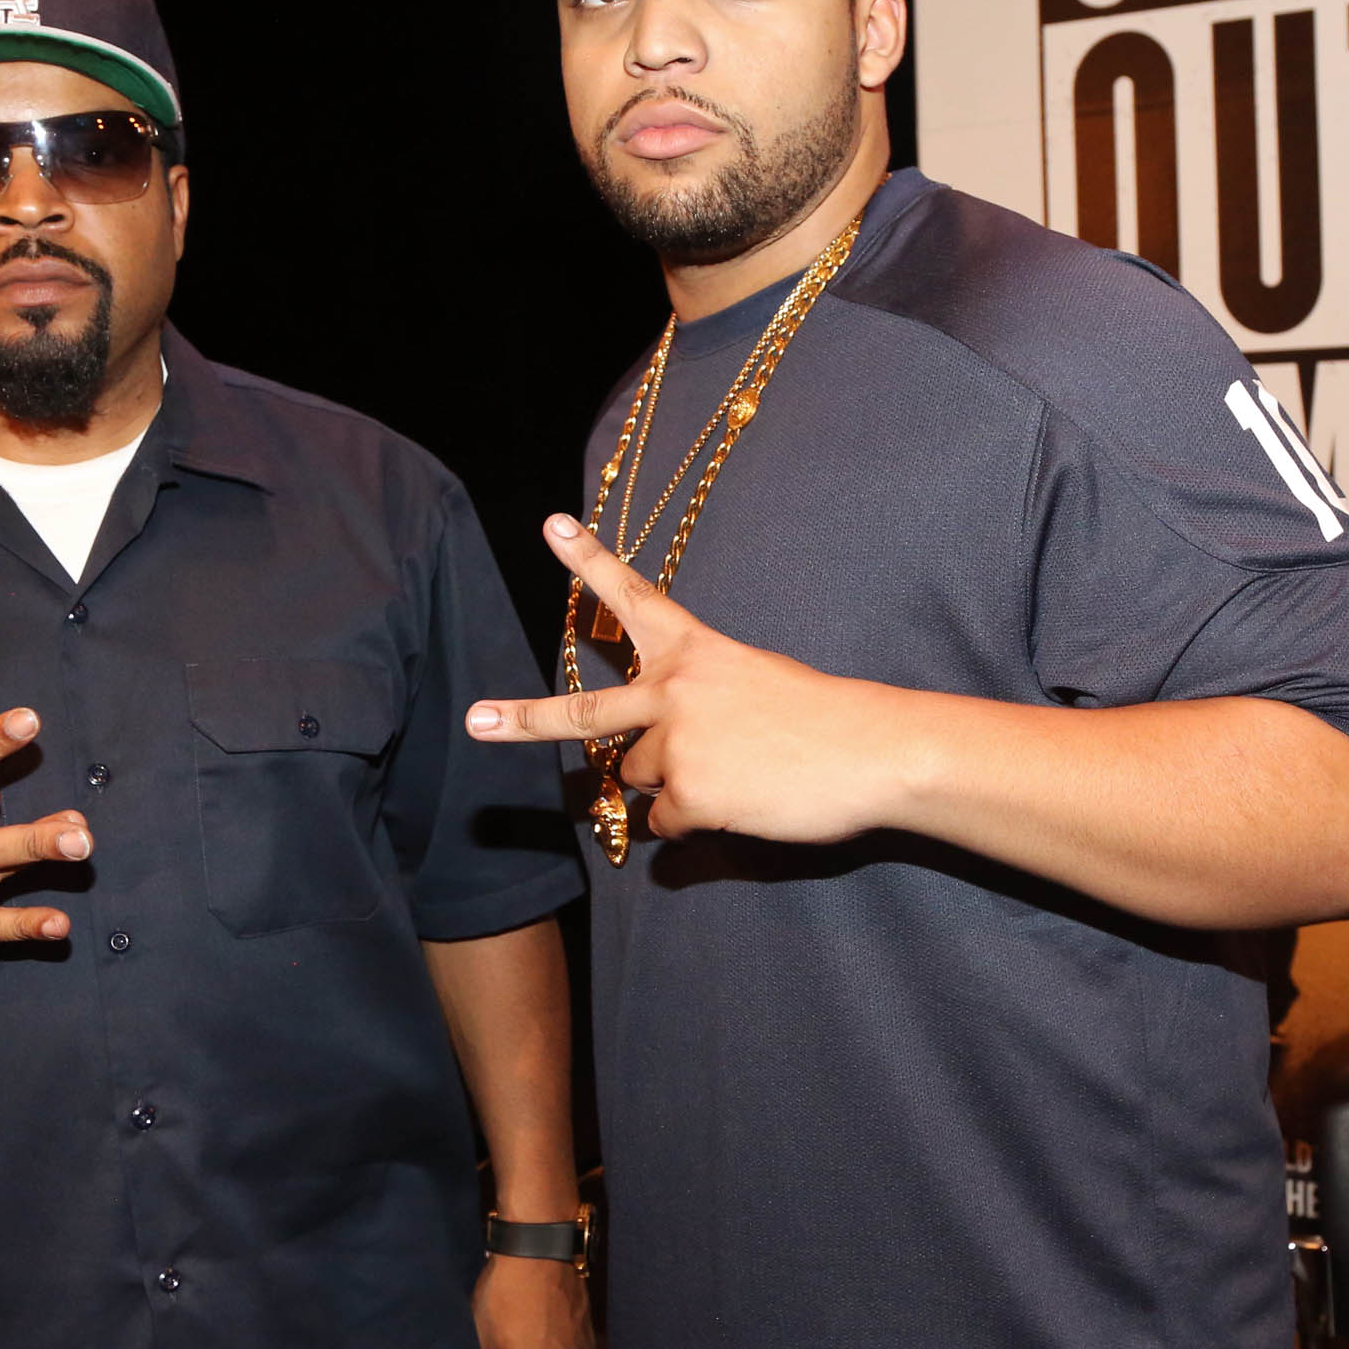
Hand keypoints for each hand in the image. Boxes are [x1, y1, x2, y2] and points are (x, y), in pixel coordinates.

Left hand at [465, 517, 903, 845]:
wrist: (872, 749)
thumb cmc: (823, 716)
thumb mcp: (755, 680)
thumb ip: (697, 704)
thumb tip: (655, 763)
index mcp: (694, 650)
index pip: (632, 596)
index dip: (587, 561)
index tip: (551, 524)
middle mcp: (673, 689)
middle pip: (586, 712)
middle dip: (524, 719)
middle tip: (476, 720)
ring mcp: (677, 743)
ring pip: (641, 778)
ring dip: (675, 784)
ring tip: (736, 774)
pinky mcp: (689, 794)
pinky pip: (667, 822)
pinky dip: (697, 824)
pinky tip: (743, 804)